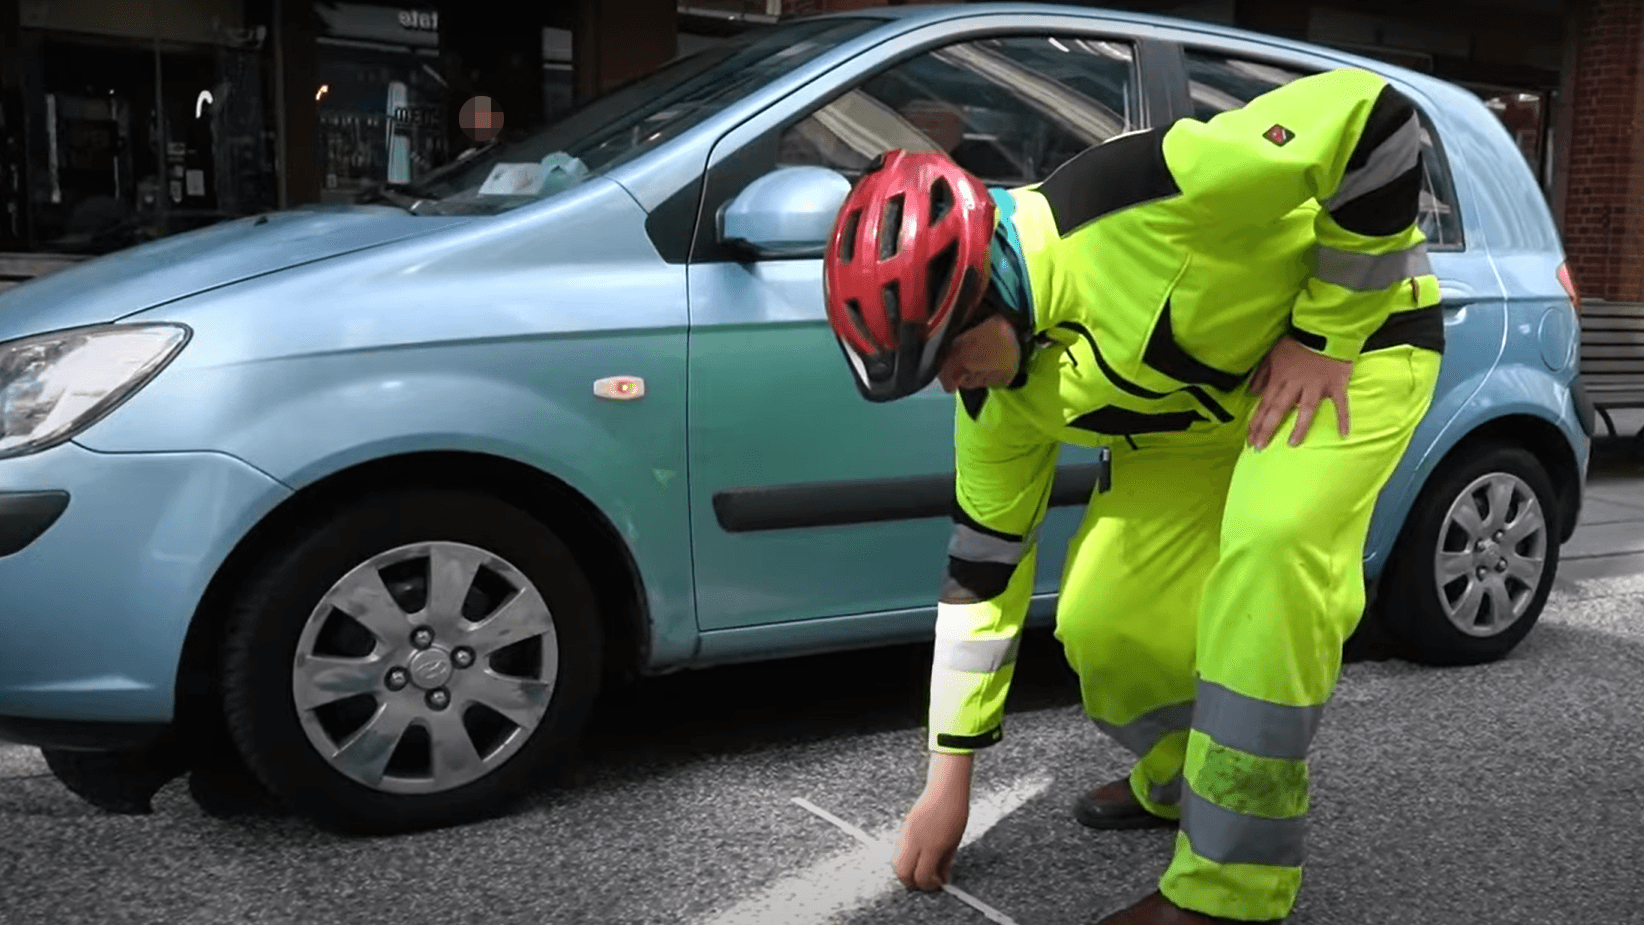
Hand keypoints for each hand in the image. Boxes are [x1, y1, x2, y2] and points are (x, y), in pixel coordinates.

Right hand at [893, 786, 968, 890]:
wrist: (944, 788)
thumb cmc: (955, 812)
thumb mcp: (954, 842)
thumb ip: (945, 863)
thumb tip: (941, 879)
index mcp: (933, 845)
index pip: (922, 876)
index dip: (928, 886)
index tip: (936, 886)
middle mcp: (916, 841)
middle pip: (902, 872)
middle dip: (911, 882)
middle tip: (924, 882)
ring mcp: (907, 834)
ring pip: (897, 862)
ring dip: (907, 870)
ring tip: (921, 868)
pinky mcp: (904, 828)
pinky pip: (899, 850)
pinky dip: (906, 858)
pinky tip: (919, 855)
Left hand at [1246, 335, 1352, 449]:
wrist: (1324, 329)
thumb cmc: (1297, 342)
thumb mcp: (1272, 354)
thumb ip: (1261, 374)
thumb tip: (1250, 393)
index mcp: (1280, 379)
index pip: (1265, 404)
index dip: (1256, 422)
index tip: (1249, 439)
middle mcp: (1296, 385)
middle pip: (1279, 410)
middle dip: (1267, 429)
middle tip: (1259, 448)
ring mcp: (1317, 386)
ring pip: (1306, 409)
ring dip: (1299, 427)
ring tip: (1292, 444)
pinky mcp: (1336, 385)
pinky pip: (1341, 404)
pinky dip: (1344, 418)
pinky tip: (1344, 434)